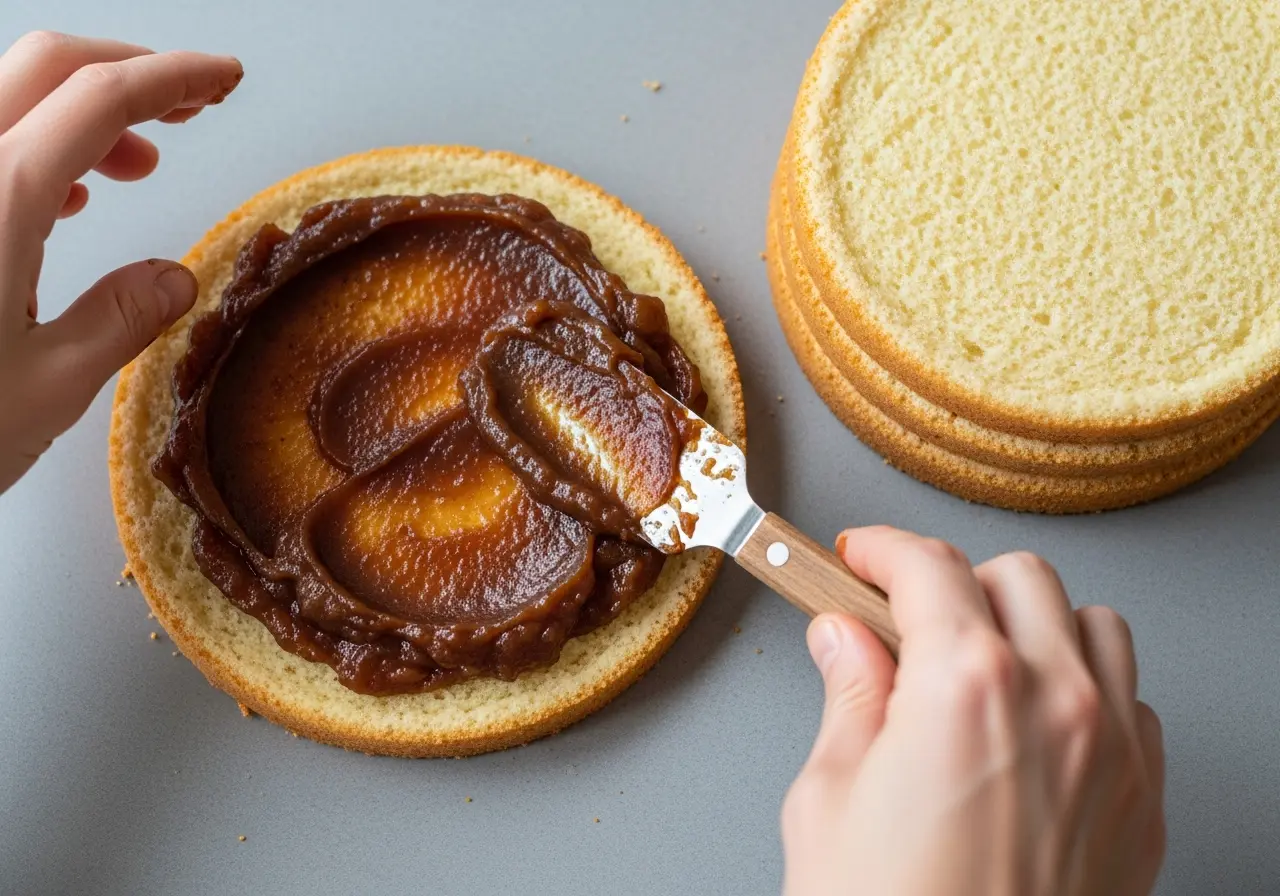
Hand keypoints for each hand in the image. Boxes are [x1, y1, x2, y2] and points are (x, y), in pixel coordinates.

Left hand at [0, 32, 241, 492]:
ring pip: (10, 98)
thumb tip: (175, 279)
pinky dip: (36, 147)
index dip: (174, 77)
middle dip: (130, 73)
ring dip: (83, 111)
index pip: (101, 100)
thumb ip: (120, 319)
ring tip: (139, 166)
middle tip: (192, 106)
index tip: (225, 79)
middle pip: (49, 68)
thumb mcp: (48, 386)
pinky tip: (65, 198)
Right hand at [782, 526, 1165, 895]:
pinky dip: (1087, 687)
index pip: (927, 567)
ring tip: (980, 661)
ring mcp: (1111, 753)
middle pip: (1017, 577)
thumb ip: (849, 697)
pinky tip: (1037, 722)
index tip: (860, 559)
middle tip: (905, 616)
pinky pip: (1132, 701)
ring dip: (1032, 623)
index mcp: (964, 687)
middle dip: (954, 582)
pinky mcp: (1141, 805)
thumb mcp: (828, 799)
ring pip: (1091, 624)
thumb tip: (842, 642)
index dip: (881, 550)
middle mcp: (1054, 703)